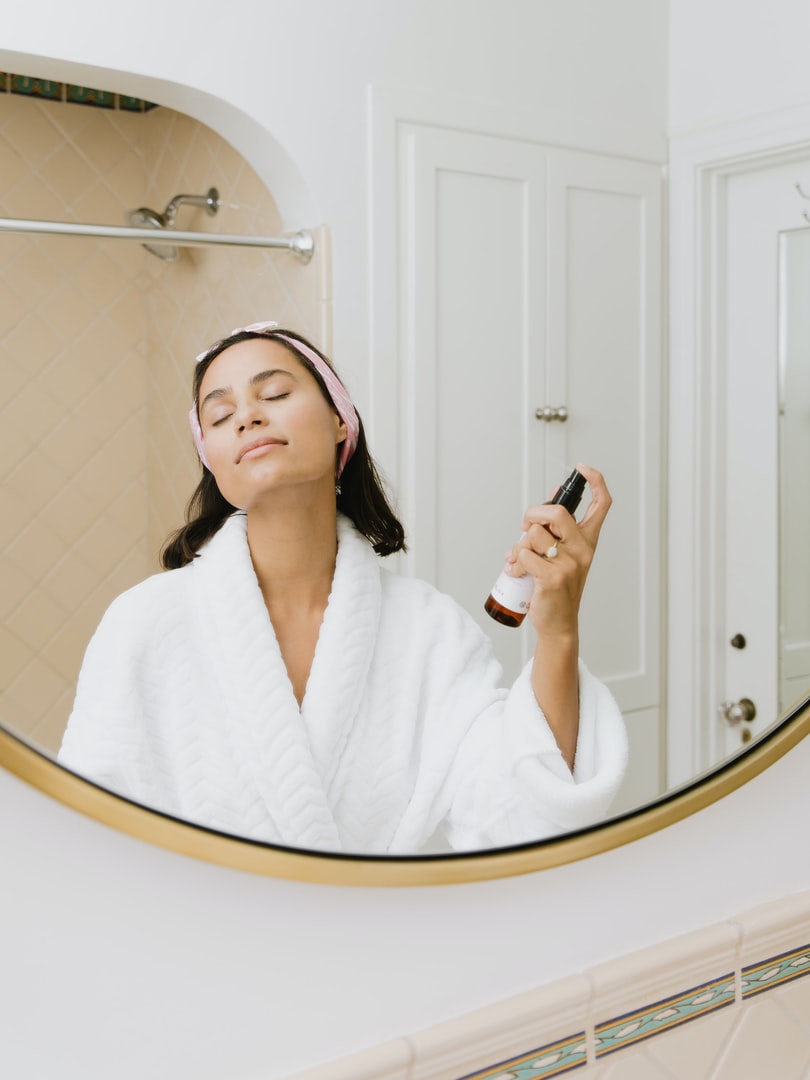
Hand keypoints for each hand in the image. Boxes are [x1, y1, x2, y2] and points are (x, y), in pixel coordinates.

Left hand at [505, 463, 611, 638]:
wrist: (558, 623)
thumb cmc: (556, 587)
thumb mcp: (563, 556)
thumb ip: (556, 532)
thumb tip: (547, 500)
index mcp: (588, 540)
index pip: (602, 504)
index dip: (595, 481)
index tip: (582, 468)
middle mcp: (583, 549)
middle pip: (556, 512)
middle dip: (532, 514)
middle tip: (525, 528)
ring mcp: (569, 563)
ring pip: (534, 534)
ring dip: (519, 545)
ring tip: (520, 559)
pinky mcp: (552, 577)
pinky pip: (524, 555)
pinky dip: (514, 562)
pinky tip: (516, 572)